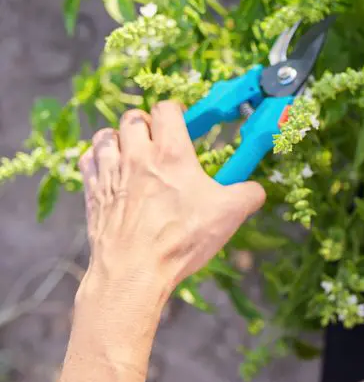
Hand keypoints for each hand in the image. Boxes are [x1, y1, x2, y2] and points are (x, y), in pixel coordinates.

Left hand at [77, 101, 265, 299]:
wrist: (134, 272)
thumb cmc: (182, 239)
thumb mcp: (229, 214)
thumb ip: (248, 194)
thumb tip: (256, 190)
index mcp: (171, 154)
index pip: (166, 109)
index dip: (176, 111)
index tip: (183, 123)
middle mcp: (137, 156)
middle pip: (133, 117)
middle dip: (147, 123)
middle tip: (158, 140)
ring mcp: (110, 173)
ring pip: (106, 135)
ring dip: (119, 138)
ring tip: (132, 152)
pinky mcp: (92, 193)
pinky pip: (88, 160)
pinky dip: (98, 159)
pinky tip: (110, 170)